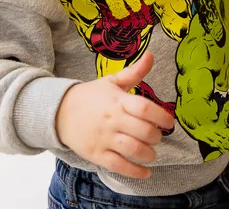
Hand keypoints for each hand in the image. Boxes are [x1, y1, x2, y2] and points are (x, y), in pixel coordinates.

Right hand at [55, 53, 173, 178]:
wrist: (59, 111)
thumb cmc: (91, 96)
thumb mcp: (111, 81)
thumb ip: (134, 72)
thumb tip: (152, 55)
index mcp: (117, 100)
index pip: (144, 108)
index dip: (161, 116)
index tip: (169, 122)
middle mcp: (112, 119)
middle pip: (143, 131)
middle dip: (156, 137)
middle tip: (157, 137)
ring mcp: (104, 138)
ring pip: (133, 150)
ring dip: (148, 154)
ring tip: (151, 153)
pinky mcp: (96, 154)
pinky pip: (118, 166)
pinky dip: (135, 172)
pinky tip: (145, 172)